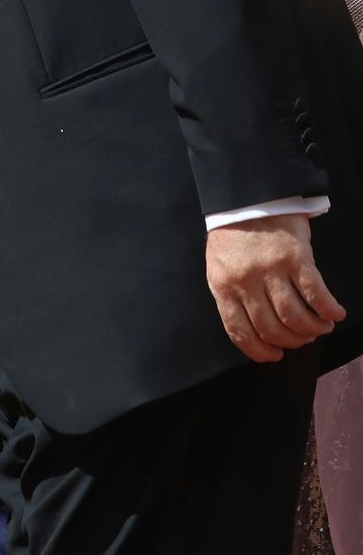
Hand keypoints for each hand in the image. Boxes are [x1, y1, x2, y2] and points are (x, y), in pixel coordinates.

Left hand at [207, 214, 345, 363]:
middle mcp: (245, 281)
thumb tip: (254, 329)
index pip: (239, 330)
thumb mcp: (220, 266)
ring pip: (295, 316)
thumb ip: (233, 295)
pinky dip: (328, 310)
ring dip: (312, 329)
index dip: (259, 350)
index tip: (275, 356)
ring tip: (320, 328)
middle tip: (303, 339)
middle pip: (271, 327)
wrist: (247, 198)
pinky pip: (316, 294)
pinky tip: (334, 314)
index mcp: (222, 286)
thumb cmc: (233, 236)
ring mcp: (271, 270)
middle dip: (291, 341)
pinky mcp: (296, 258)